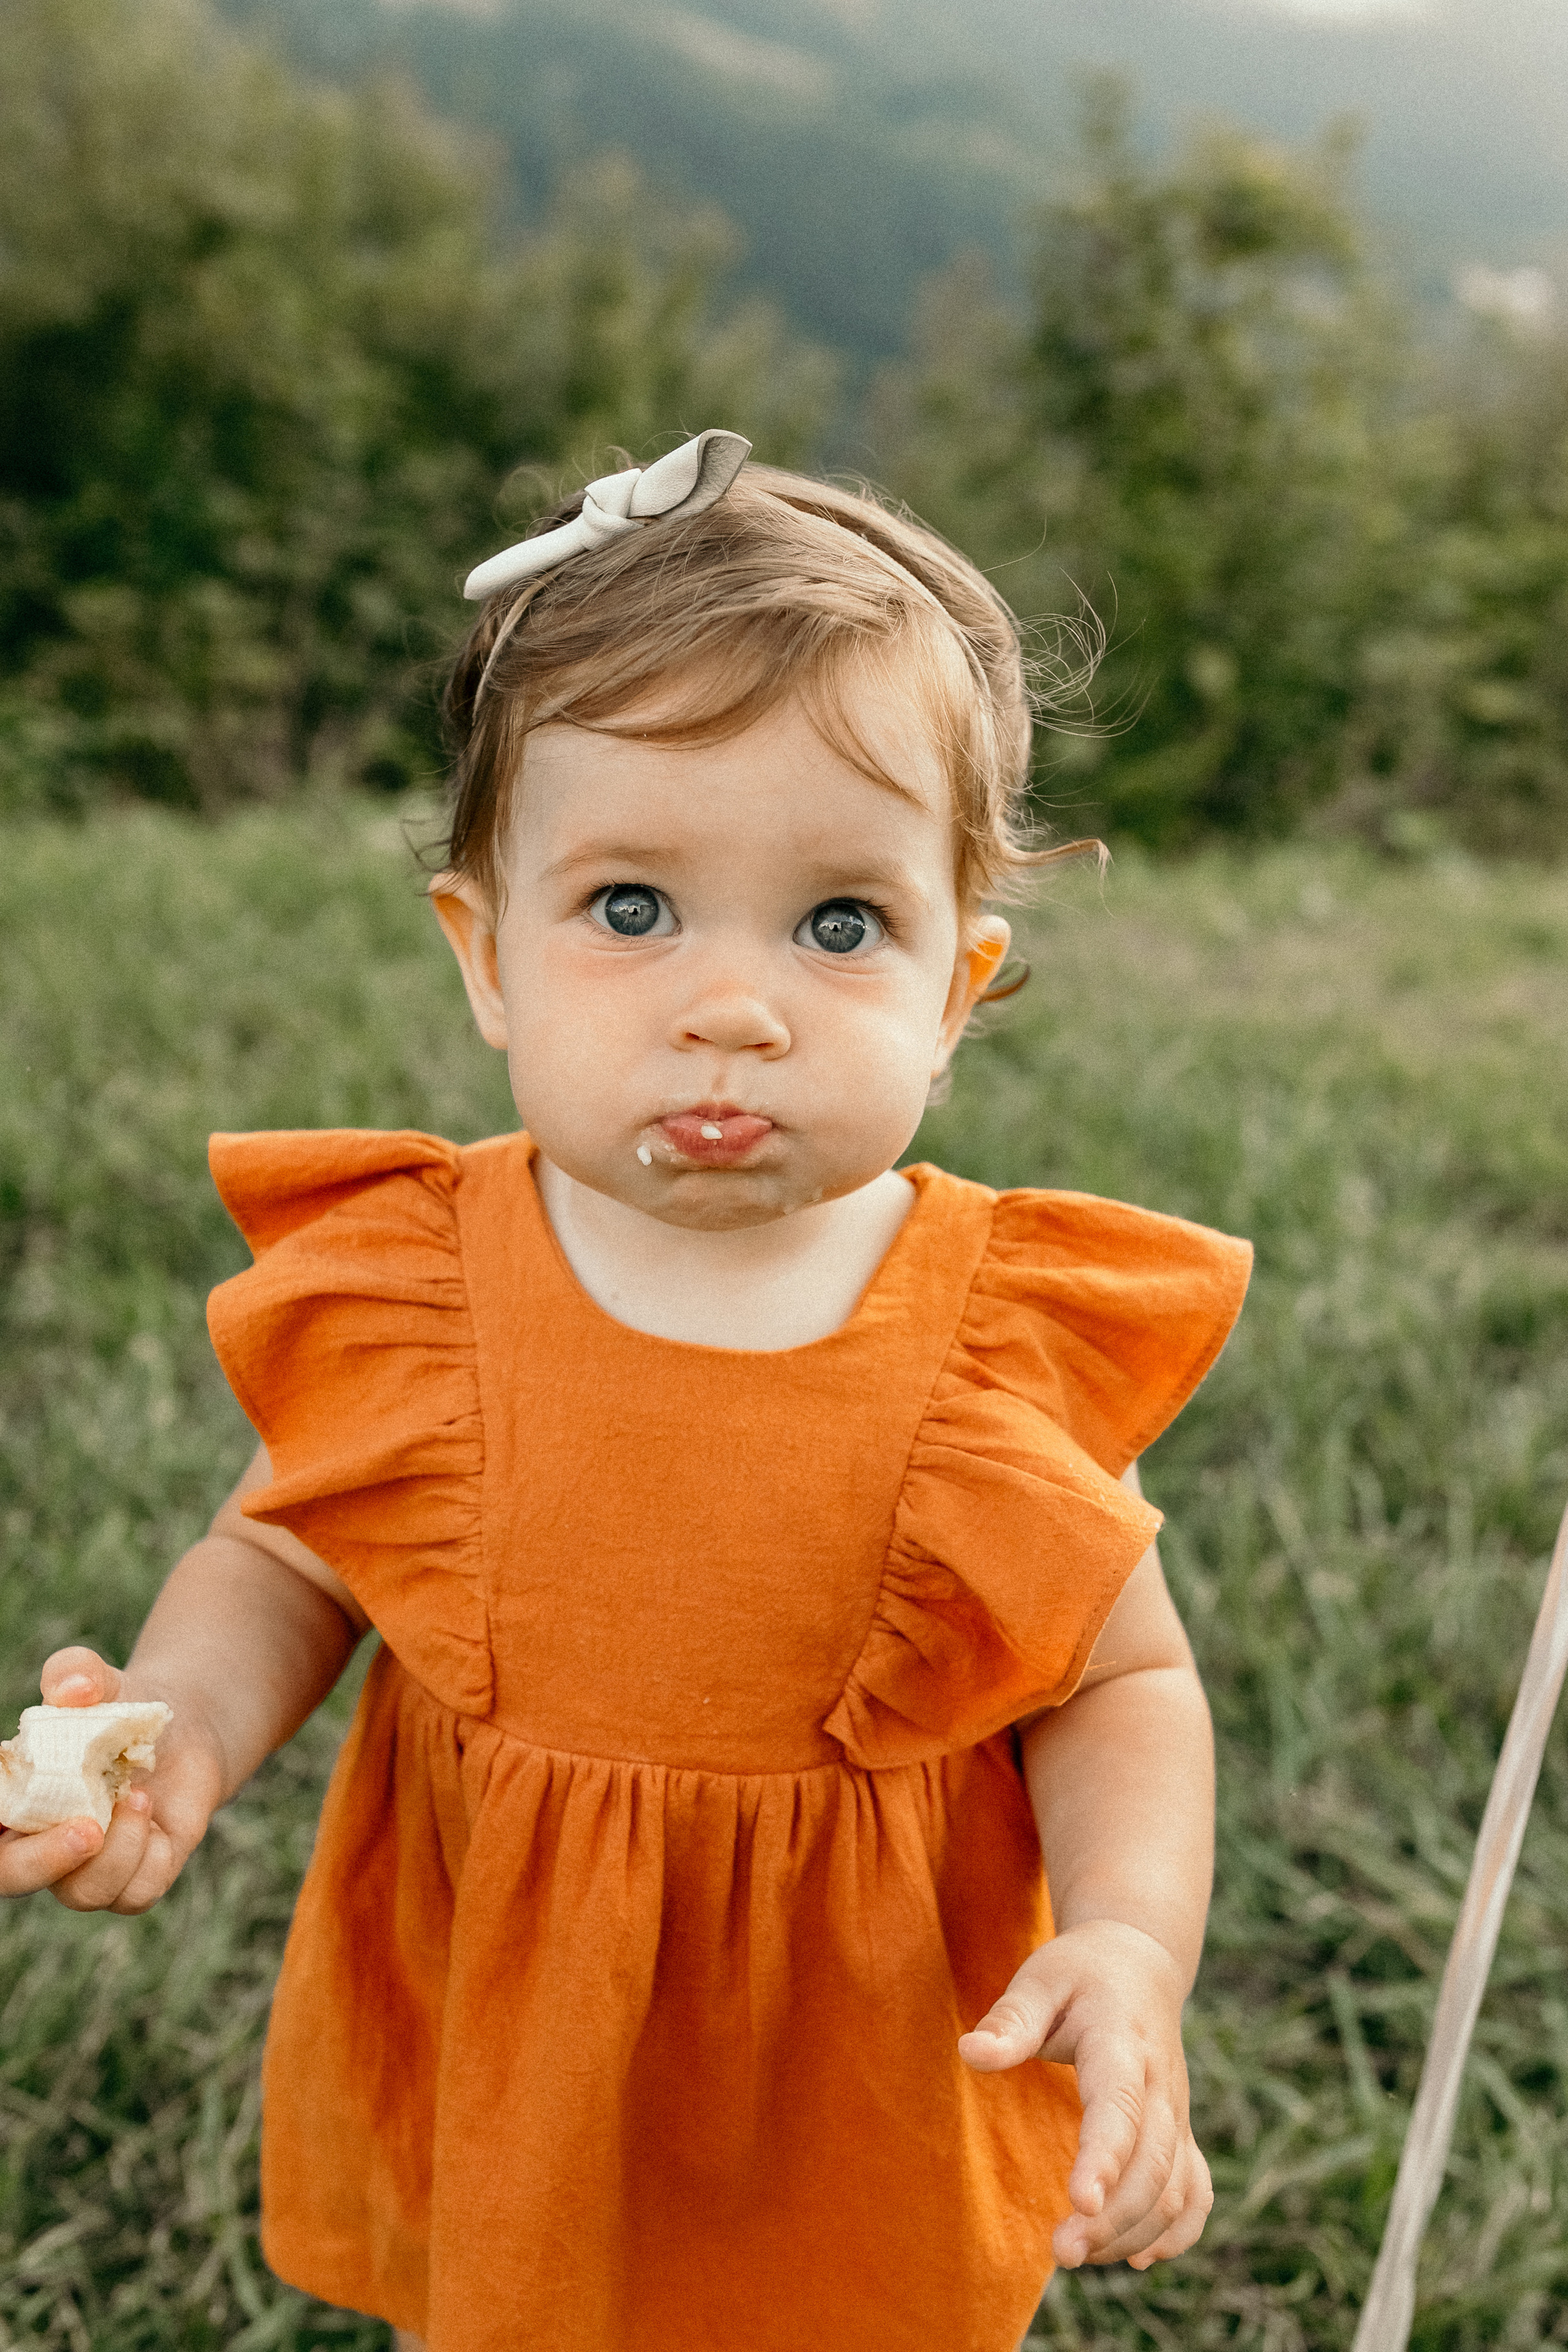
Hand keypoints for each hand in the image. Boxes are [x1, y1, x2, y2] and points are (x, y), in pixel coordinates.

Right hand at [0, 1647, 223, 1913]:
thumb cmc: (118, 1707)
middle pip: (10, 1879)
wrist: (181, 1726)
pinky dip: (145, 1856)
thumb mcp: (96, 1680)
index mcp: (10, 1802)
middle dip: (42, 1862)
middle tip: (87, 1828)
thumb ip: (74, 1672)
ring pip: (81, 1893)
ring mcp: (87, 1867)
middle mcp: (38, 1843)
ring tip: (137, 1795)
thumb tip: (74, 1688)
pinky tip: (151, 1810)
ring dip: (114, 1849)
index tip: (5, 1812)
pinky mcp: (136, 1877)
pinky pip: (133, 1895)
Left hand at [958, 1918, 1212, 2270]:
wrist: (1138, 1964)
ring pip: (1175, 2188)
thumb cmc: (1078, 1974)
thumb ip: (1010, 2019)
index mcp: (1122, 2043)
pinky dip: (1178, 2231)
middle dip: (1114, 2218)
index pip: (1120, 2107)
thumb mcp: (1040, 1979)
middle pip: (1153, 2163)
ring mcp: (1178, 2112)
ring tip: (1076, 2255)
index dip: (1105, 2157)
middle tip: (1061, 2253)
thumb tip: (970, 2052)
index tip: (1080, 2203)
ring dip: (1134, 2232)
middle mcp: (1160, 2084)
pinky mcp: (1181, 2132)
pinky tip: (1138, 2259)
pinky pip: (1196, 2191)